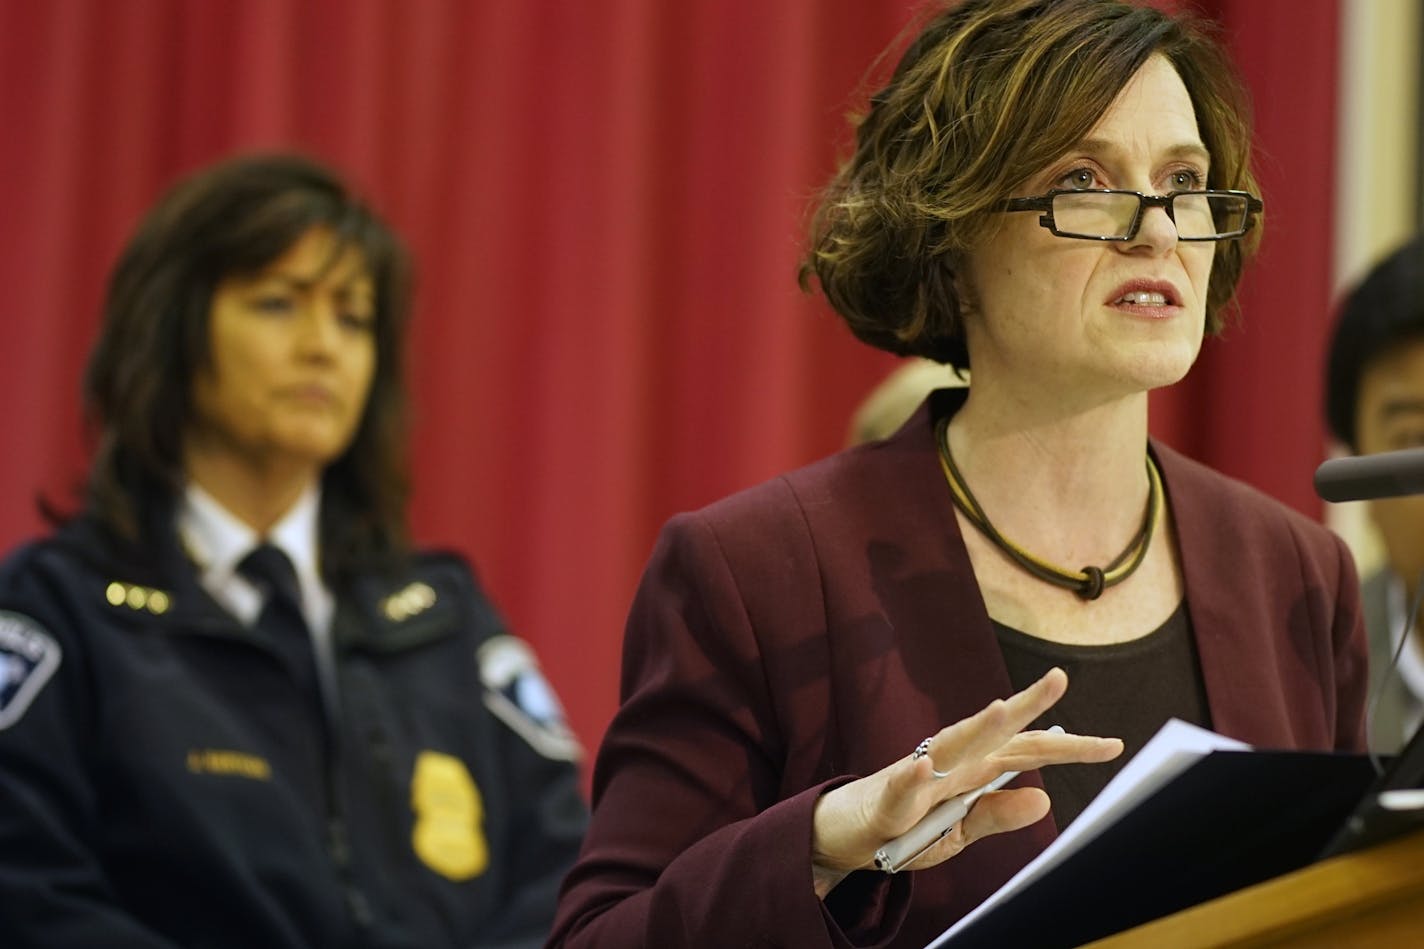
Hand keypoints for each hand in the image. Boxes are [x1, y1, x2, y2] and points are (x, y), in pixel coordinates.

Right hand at [809, 667, 1120, 896]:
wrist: (844, 836)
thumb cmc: (904, 828)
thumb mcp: (960, 832)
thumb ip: (999, 814)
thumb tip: (1046, 797)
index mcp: (972, 772)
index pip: (1026, 751)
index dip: (1069, 747)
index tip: (1113, 744)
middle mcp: (949, 765)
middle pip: (992, 734)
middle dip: (1025, 706)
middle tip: (1059, 679)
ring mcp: (916, 779)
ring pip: (948, 749)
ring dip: (972, 729)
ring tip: (999, 710)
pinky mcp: (885, 803)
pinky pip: (899, 788)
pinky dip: (910, 778)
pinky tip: (922, 767)